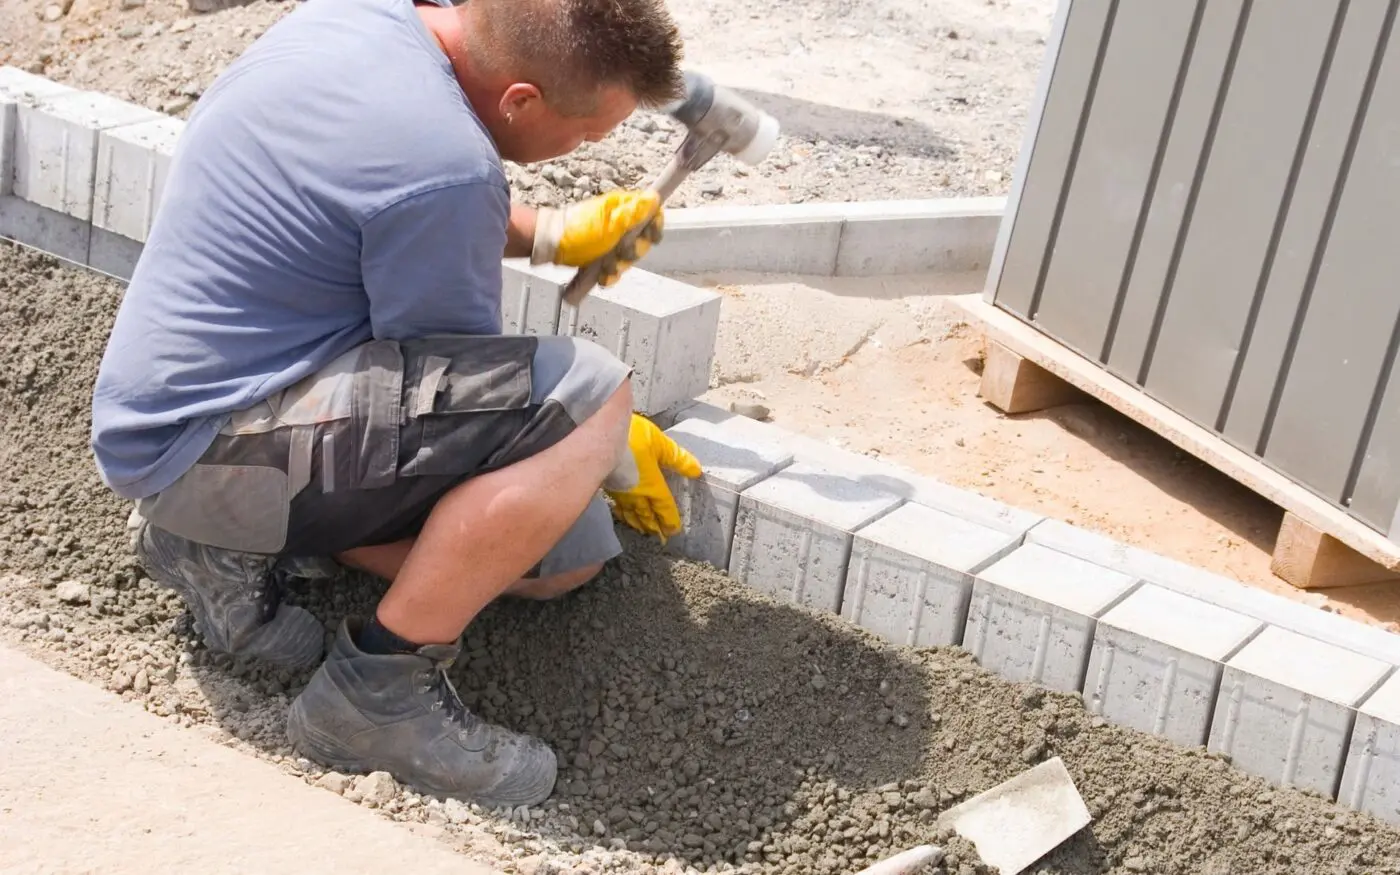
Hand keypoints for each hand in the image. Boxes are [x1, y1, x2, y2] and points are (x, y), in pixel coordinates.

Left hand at [532, 190, 664, 285]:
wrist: (552, 246)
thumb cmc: (578, 231)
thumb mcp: (609, 223)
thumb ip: (634, 213)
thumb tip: (654, 197)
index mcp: (624, 210)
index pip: (652, 215)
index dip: (655, 227)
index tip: (649, 237)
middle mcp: (620, 224)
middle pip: (643, 242)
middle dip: (631, 252)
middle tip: (618, 250)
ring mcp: (611, 241)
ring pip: (629, 259)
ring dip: (618, 265)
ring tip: (603, 263)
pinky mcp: (603, 256)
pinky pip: (616, 269)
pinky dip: (609, 275)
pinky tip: (601, 275)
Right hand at [604, 414, 701, 541]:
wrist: (600, 437)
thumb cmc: (634, 438)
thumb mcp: (661, 444)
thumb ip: (677, 459)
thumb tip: (696, 471)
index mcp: (653, 485)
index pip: (664, 507)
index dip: (669, 520)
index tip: (673, 530)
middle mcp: (637, 494)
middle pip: (647, 515)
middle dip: (654, 526)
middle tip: (660, 538)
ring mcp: (620, 493)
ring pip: (631, 514)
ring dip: (638, 523)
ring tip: (643, 531)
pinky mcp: (607, 487)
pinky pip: (617, 506)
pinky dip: (622, 514)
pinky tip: (622, 515)